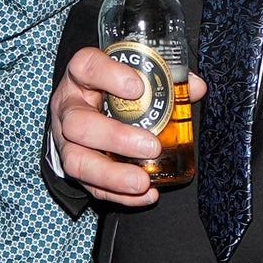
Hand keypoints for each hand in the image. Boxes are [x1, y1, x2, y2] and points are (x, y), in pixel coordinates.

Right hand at [51, 46, 204, 207]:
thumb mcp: (129, 75)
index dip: (109, 76)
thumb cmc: (110, 90)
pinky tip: (146, 194)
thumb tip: (196, 87)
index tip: (138, 88)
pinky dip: (119, 194)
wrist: (84, 109)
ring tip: (142, 181)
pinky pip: (91, 187)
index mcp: (81, 77)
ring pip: (76, 161)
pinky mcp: (75, 168)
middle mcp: (69, 109)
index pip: (86, 67)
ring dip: (112, 175)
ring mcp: (66, 142)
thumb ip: (162, 78)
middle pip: (78, 124)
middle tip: (152, 146)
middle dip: (115, 138)